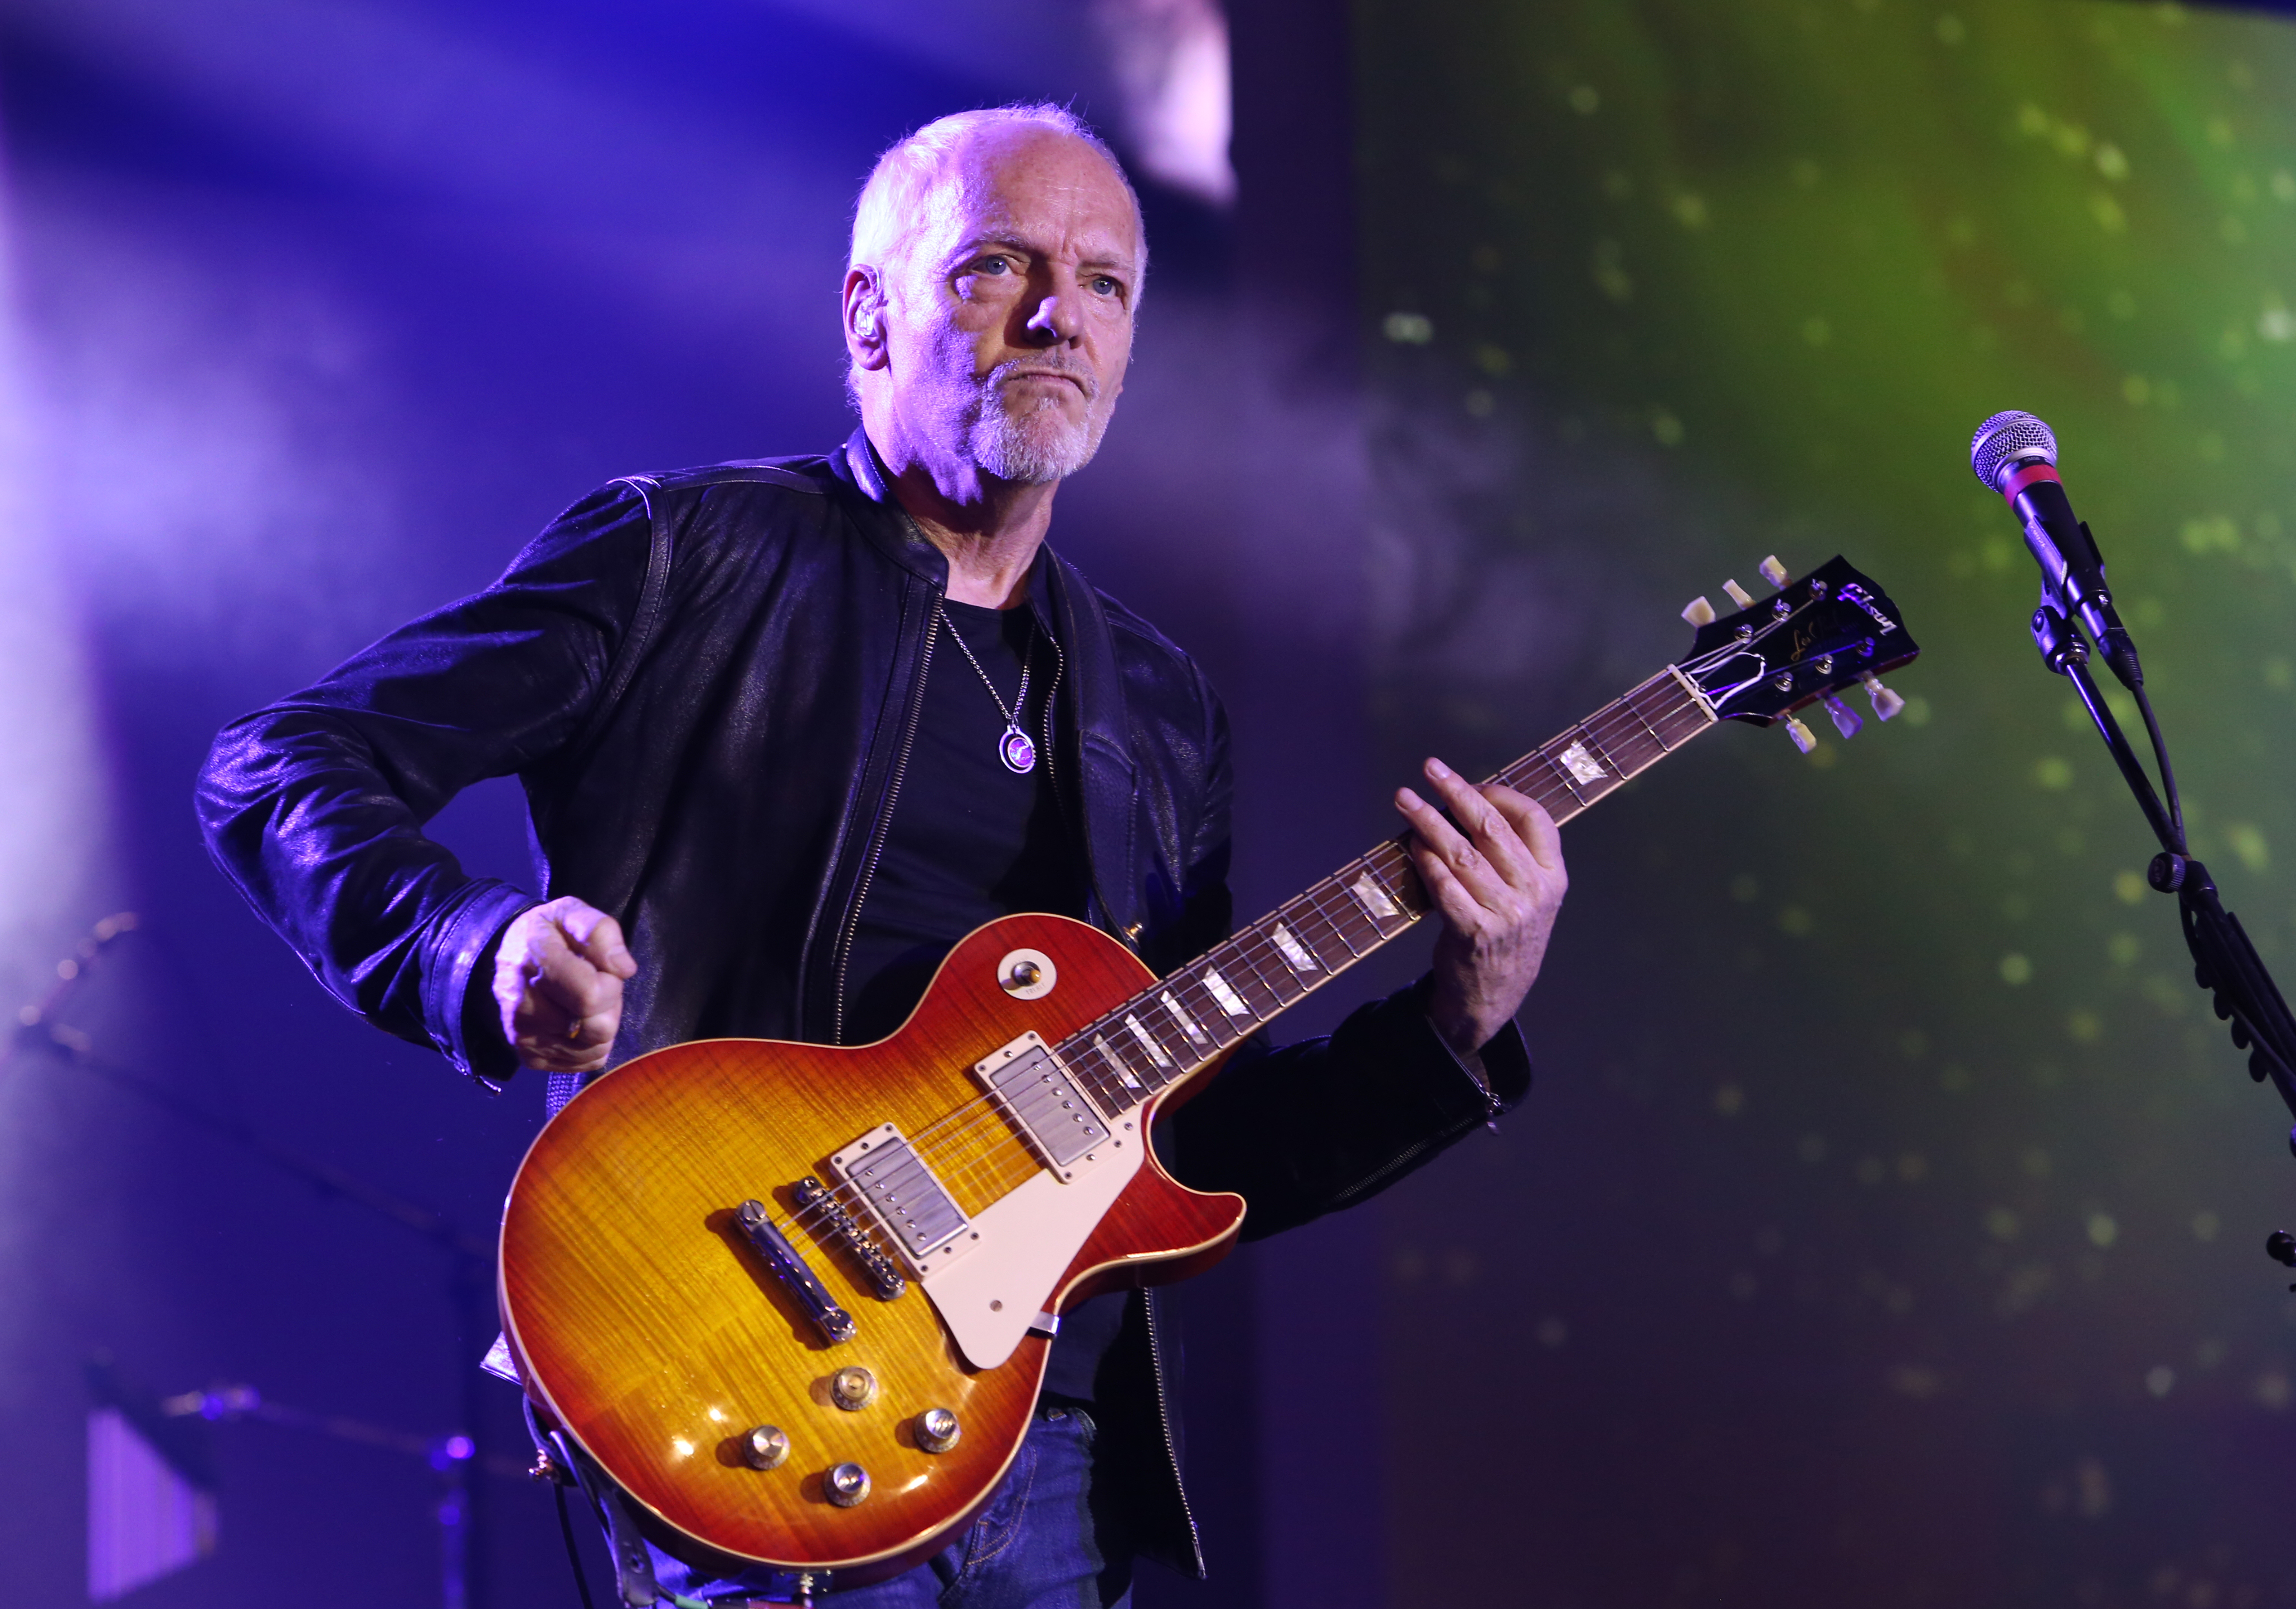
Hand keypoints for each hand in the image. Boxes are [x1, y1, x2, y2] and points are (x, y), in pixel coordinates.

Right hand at [490, 896, 638, 1073]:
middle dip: (609, 1005)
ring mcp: (524, 1037)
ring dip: (601, 1024)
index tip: (602, 970)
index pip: (589, 995)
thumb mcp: (571, 913)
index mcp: (534, 961)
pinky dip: (591, 1044)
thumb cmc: (549, 934)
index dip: (609, 984)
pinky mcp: (531, 1058)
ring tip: (584, 1001)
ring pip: (595, 1048)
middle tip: (595, 985)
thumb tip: (624, 968)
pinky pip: (586, 1063)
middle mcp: (522, 1005)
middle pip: (596, 1028)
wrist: (508, 959)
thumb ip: (600, 932)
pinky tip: (576, 1019)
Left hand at [1394, 758, 1566, 1055]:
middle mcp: (1535, 894)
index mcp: (1553, 877)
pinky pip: (1445, 888)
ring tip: (1406, 800)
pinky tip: (1413, 845)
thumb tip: (1467, 798)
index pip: (1534, 818)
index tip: (1469, 782)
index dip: (1500, 794)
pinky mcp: (1475, 934)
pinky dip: (1427, 863)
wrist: (1494, 994)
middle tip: (1429, 768)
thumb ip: (1512, 855)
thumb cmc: (1504, 932)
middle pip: (1492, 828)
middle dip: (1456, 792)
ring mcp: (1506, 915)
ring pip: (1462, 854)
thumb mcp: (1528, 895)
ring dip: (1429, 821)